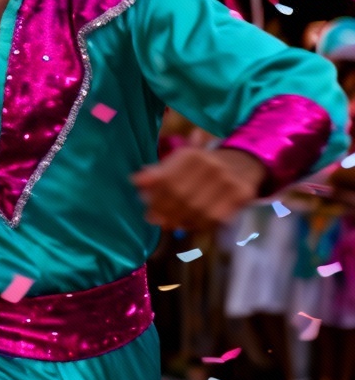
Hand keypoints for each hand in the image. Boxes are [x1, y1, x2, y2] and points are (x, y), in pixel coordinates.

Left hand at [131, 147, 265, 230]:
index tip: (145, 205)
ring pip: (196, 210)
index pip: (167, 180)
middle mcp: (211, 166)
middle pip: (180, 196)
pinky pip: (214, 218)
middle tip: (153, 218)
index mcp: (192, 155)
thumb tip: (136, 181)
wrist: (242, 164)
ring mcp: (228, 181)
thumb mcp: (178, 162)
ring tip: (167, 223)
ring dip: (177, 220)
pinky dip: (196, 224)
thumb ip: (157, 172)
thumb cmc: (201, 165)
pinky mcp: (241, 195)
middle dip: (163, 210)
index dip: (154, 195)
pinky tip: (186, 223)